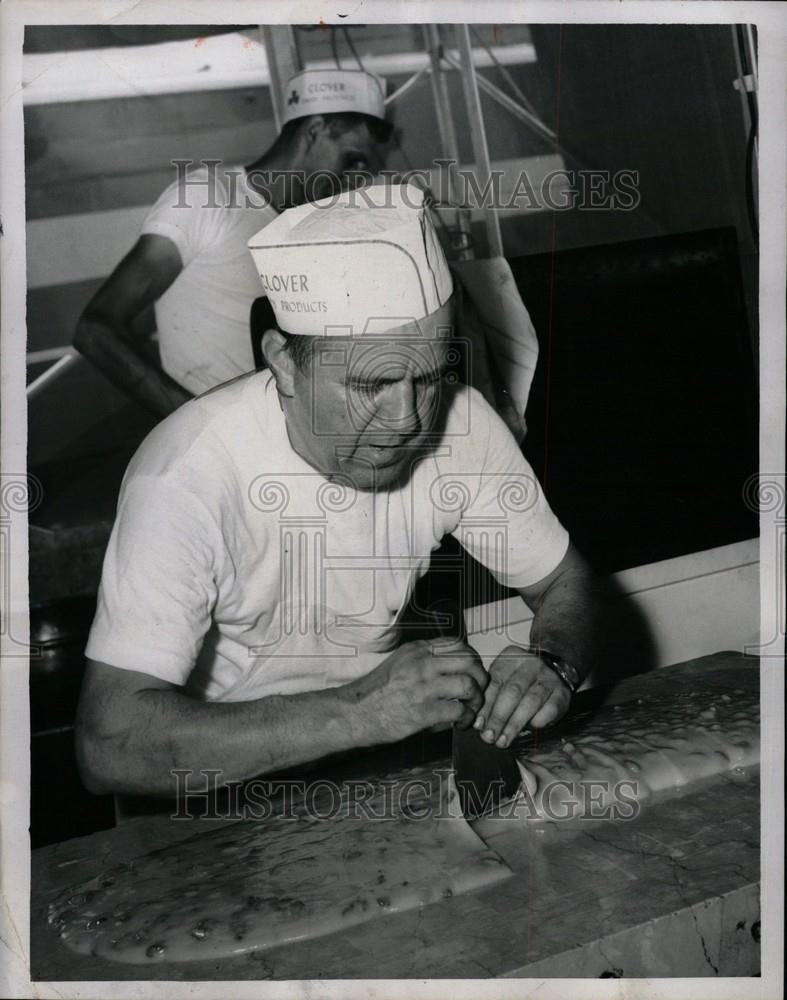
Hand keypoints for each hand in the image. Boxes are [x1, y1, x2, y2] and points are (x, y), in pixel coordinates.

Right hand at [349, 637, 488, 743]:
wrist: (352, 713)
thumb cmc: (375, 692)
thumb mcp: (399, 663)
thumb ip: (424, 661)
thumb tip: (453, 669)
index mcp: (417, 650)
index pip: (458, 644)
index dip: (472, 658)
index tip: (473, 671)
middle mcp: (422, 664)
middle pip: (470, 662)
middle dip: (481, 677)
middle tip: (478, 691)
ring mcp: (423, 687)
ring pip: (469, 685)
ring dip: (476, 700)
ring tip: (471, 709)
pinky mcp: (423, 711)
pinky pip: (459, 711)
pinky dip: (466, 718)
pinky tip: (461, 723)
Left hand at [474, 645, 570, 747]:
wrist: (552, 674)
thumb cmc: (521, 683)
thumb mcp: (503, 682)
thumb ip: (490, 699)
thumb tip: (479, 724)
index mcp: (511, 657)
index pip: (496, 682)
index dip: (486, 706)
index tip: (479, 725)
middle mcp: (531, 664)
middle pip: (512, 692)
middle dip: (499, 718)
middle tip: (490, 736)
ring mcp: (549, 677)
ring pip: (530, 702)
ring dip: (515, 724)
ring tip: (504, 740)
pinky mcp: (563, 693)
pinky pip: (550, 709)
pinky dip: (539, 721)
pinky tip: (530, 729)